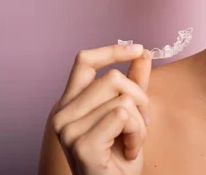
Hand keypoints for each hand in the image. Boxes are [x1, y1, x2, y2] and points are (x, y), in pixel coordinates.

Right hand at [51, 44, 151, 174]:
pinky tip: (129, 150)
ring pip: (123, 99)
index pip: (85, 61)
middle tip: (140, 123)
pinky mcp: (81, 144)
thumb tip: (143, 53)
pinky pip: (123, 116)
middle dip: (139, 98)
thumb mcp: (130, 114)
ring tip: (131, 141)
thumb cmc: (118, 156)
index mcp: (70, 102)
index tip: (138, 48)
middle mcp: (62, 113)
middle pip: (113, 78)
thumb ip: (134, 83)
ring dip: (140, 123)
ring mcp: (68, 129)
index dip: (112, 50)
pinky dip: (137, 133)